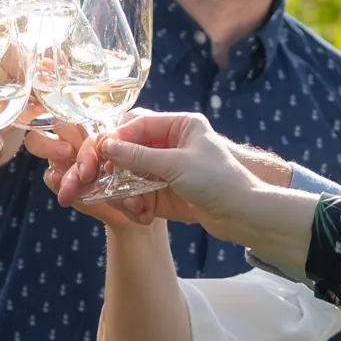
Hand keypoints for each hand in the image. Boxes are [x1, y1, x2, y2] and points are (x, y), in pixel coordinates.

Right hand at [54, 111, 280, 232]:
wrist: (243, 215)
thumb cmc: (218, 181)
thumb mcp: (177, 165)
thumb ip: (140, 156)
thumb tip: (106, 146)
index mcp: (181, 125)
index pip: (139, 124)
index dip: (117, 138)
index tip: (98, 154)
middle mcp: (172, 143)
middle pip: (130, 149)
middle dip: (115, 167)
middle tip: (97, 180)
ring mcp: (167, 168)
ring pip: (132, 174)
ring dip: (126, 191)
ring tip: (135, 207)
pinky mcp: (165, 192)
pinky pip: (139, 193)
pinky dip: (136, 205)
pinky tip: (144, 216)